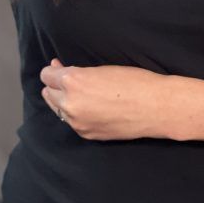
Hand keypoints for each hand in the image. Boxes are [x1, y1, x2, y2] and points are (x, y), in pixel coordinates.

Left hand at [39, 58, 173, 140]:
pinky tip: (91, 108)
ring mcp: (77, 122)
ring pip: (57, 109)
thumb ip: (76, 72)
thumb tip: (59, 70)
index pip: (47, 75)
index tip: (59, 68)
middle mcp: (70, 103)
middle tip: (69, 80)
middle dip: (55, 86)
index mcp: (73, 81)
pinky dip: (76, 114)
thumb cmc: (134, 81)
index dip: (53, 70)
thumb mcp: (102, 69)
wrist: (156, 107)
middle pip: (48, 93)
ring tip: (80, 94)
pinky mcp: (87, 134)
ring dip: (63, 101)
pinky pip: (71, 122)